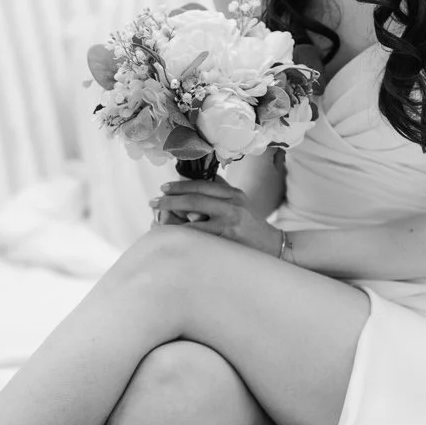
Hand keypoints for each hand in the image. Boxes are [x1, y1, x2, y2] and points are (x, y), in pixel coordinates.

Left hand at [148, 177, 281, 254]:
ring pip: (194, 217)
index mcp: (233, 193)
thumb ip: (220, 190)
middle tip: (153, 202)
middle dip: (170, 200)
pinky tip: (172, 236)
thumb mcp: (239, 202)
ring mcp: (230, 222)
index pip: (202, 185)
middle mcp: (232, 204)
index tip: (164, 188)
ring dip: (172, 219)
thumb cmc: (250, 224)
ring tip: (157, 221)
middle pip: (195, 198)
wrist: (272, 246)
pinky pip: (199, 236)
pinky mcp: (228, 238)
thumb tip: (195, 179)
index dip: (180, 185)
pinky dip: (183, 235)